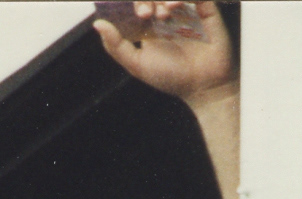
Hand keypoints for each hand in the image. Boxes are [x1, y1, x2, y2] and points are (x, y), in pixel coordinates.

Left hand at [94, 2, 236, 105]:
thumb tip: (97, 24)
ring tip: (163, 15)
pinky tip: (174, 5)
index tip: (138, 14)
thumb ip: (116, 47)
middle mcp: (166, 13)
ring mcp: (185, 9)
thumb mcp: (138, 66)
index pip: (137, 1)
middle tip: (146, 14)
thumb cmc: (172, 78)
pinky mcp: (204, 7)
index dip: (135, 1)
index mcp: (149, 24)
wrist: (203, 86)